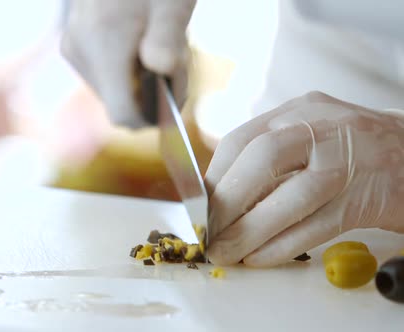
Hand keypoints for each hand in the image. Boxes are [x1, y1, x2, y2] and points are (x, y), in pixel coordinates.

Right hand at [60, 0, 195, 126]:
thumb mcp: (172, 3)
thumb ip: (168, 39)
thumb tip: (161, 71)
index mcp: (102, 45)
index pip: (123, 114)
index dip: (151, 117)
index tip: (173, 98)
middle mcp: (80, 53)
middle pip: (119, 103)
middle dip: (151, 92)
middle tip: (176, 58)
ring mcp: (73, 49)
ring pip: (112, 90)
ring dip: (141, 79)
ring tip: (158, 43)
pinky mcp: (74, 46)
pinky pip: (104, 75)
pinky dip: (127, 68)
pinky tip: (140, 40)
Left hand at [205, 91, 403, 266]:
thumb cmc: (358, 151)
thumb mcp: (312, 136)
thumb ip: (273, 158)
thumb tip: (222, 199)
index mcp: (301, 110)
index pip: (242, 139)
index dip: (214, 177)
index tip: (200, 209)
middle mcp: (323, 126)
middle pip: (262, 159)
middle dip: (227, 201)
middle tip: (210, 234)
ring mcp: (350, 159)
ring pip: (290, 195)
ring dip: (249, 230)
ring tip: (227, 252)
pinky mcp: (369, 196)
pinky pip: (317, 225)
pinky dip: (283, 245)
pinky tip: (260, 258)